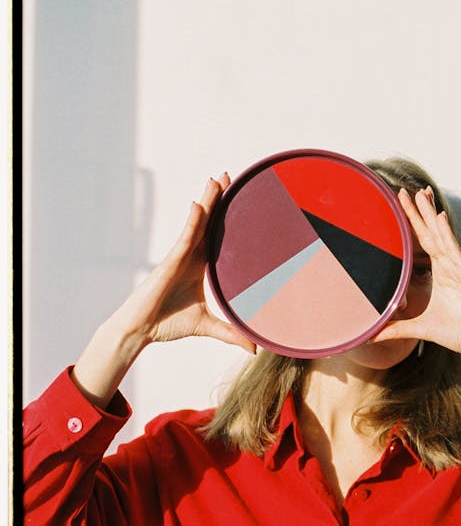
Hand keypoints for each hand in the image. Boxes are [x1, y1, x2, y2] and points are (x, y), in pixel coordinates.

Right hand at [113, 173, 255, 351]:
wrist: (141, 330)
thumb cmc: (168, 323)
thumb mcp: (208, 326)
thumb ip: (231, 334)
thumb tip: (254, 349)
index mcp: (200, 265)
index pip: (217, 235)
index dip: (227, 217)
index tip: (242, 199)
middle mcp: (190, 256)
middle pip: (207, 222)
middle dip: (218, 199)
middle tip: (231, 176)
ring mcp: (179, 256)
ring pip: (196, 223)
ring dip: (207, 201)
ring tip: (218, 180)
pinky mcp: (169, 262)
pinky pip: (184, 238)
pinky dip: (192, 222)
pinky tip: (199, 205)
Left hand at [372, 187, 460, 368]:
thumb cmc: (459, 333)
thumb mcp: (420, 328)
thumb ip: (396, 329)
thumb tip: (371, 336)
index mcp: (439, 273)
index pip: (422, 243)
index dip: (412, 225)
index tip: (400, 207)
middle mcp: (449, 265)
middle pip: (429, 233)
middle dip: (417, 212)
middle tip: (402, 192)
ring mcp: (459, 267)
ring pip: (441, 236)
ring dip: (430, 215)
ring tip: (419, 194)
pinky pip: (454, 250)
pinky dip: (446, 233)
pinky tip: (439, 218)